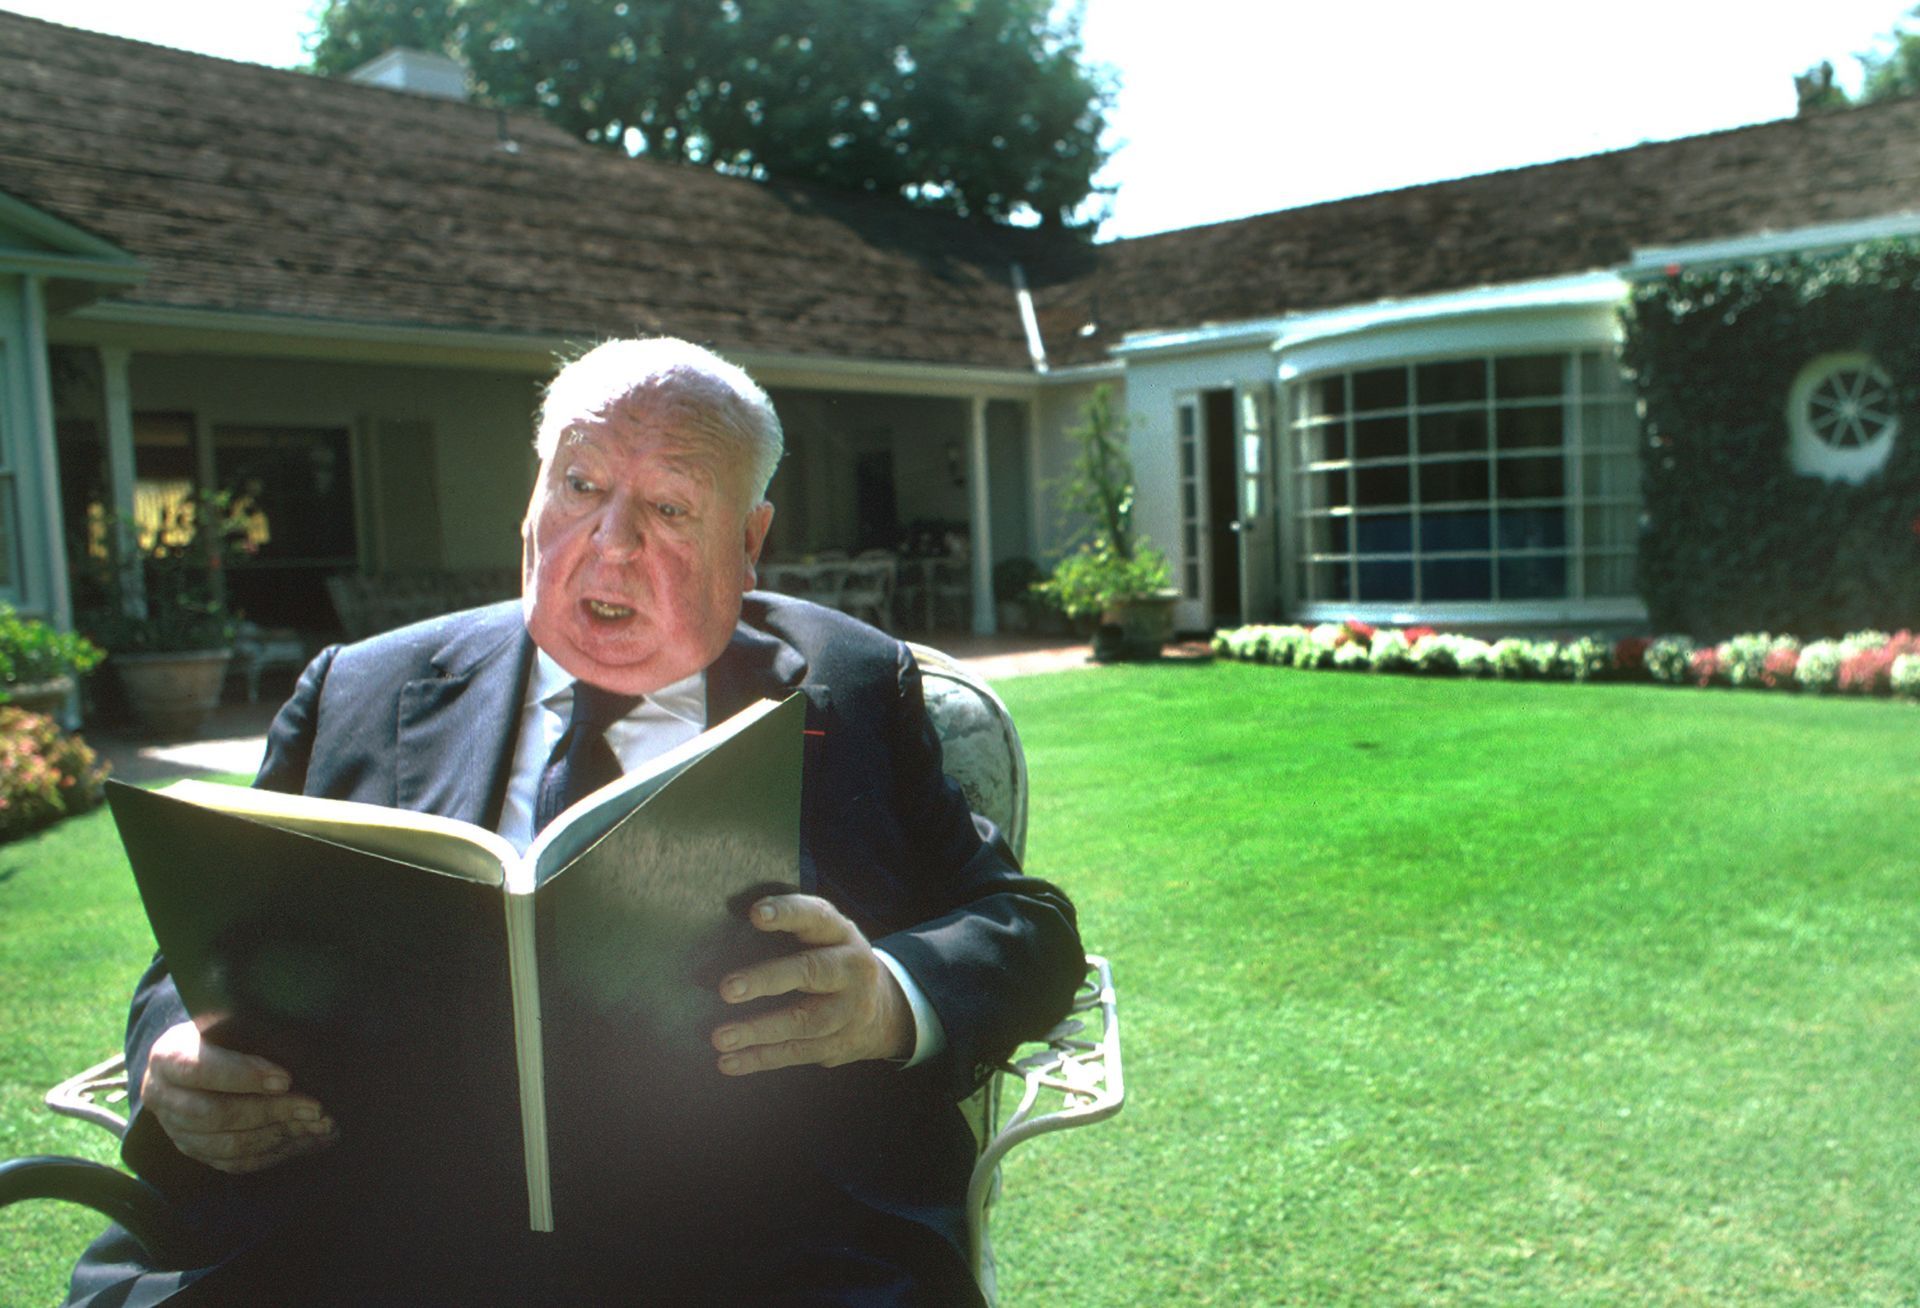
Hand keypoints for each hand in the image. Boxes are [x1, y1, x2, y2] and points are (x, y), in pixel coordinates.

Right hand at [140, 1020, 336, 1173]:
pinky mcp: (196, 1151)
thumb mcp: (223, 1022)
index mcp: (168, 1058)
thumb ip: (248, 1033)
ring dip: (280, 1136)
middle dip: (272, 1112)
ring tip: (321, 1127)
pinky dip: (276, 1153)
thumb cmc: (217, 1034)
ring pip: (228, 1146)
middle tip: (315, 1109)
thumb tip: (300, 1046)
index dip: (243, 1076)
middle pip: (216, 1114)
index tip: (286, 1079)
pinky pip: (236, 1163)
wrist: (188, 1061)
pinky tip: (309, 1142)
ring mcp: (177, 1131)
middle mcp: (164, 1098)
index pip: (200, 1070)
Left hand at [711, 894, 911, 1074]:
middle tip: (727, 988)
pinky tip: (728, 1061)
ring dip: (758, 1030)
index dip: (788, 913)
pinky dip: (760, 1058)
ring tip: (720, 1036)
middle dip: (768, 980)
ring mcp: (848, 1011)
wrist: (887, 1009)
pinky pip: (796, 1053)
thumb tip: (717, 948)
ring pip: (803, 1022)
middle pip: (812, 972)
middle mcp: (851, 969)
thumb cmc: (832, 961)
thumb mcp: (824, 938)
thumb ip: (787, 935)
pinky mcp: (838, 1044)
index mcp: (841, 934)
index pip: (816, 917)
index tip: (755, 914)